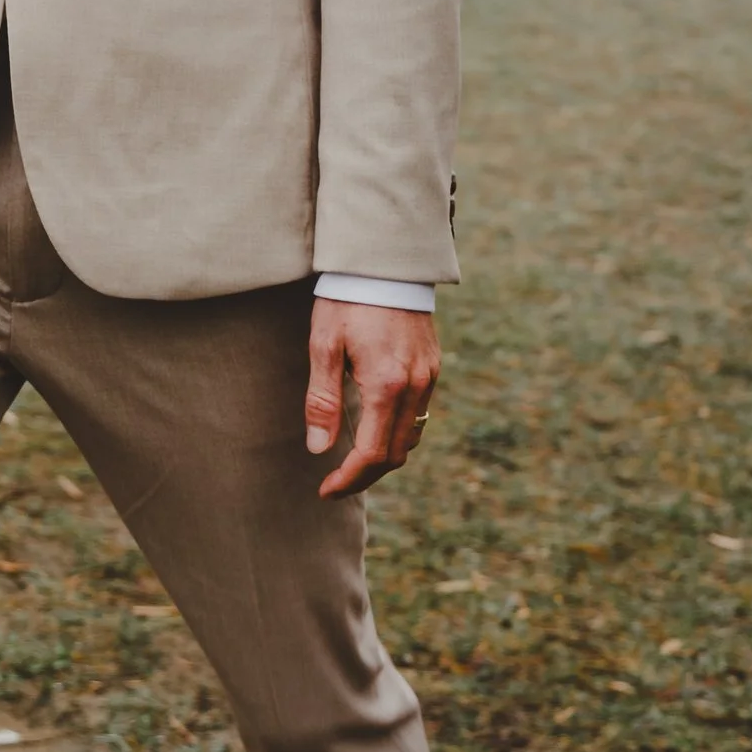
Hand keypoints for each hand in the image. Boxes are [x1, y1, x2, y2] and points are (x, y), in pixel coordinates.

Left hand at [305, 298, 438, 497]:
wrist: (386, 262)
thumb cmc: (347, 300)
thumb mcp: (324, 345)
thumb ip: (322, 399)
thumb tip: (319, 449)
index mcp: (385, 384)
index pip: (371, 453)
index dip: (348, 479)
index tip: (326, 490)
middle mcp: (415, 386)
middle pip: (395, 454)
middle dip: (365, 475)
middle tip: (335, 483)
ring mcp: (429, 377)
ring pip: (411, 437)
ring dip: (384, 457)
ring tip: (352, 461)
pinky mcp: (433, 367)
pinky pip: (419, 414)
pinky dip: (398, 433)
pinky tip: (374, 429)